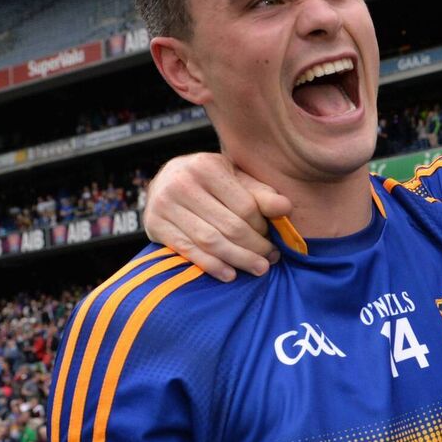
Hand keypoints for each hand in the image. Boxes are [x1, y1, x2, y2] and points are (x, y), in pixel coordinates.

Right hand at [143, 153, 291, 280]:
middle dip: (255, 247)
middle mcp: (182, 183)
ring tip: (259, 268)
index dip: (262, 226)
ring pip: (210, 241)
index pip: (245, 206)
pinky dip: (211, 266)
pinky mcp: (155, 226)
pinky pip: (188, 251)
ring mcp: (165, 205)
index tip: (273, 237)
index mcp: (206, 166)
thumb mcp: (235, 179)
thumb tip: (286, 208)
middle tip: (272, 258)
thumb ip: (260, 193)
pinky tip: (230, 275)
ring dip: (238, 259)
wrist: (166, 180)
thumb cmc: (209, 181)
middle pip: (229, 226)